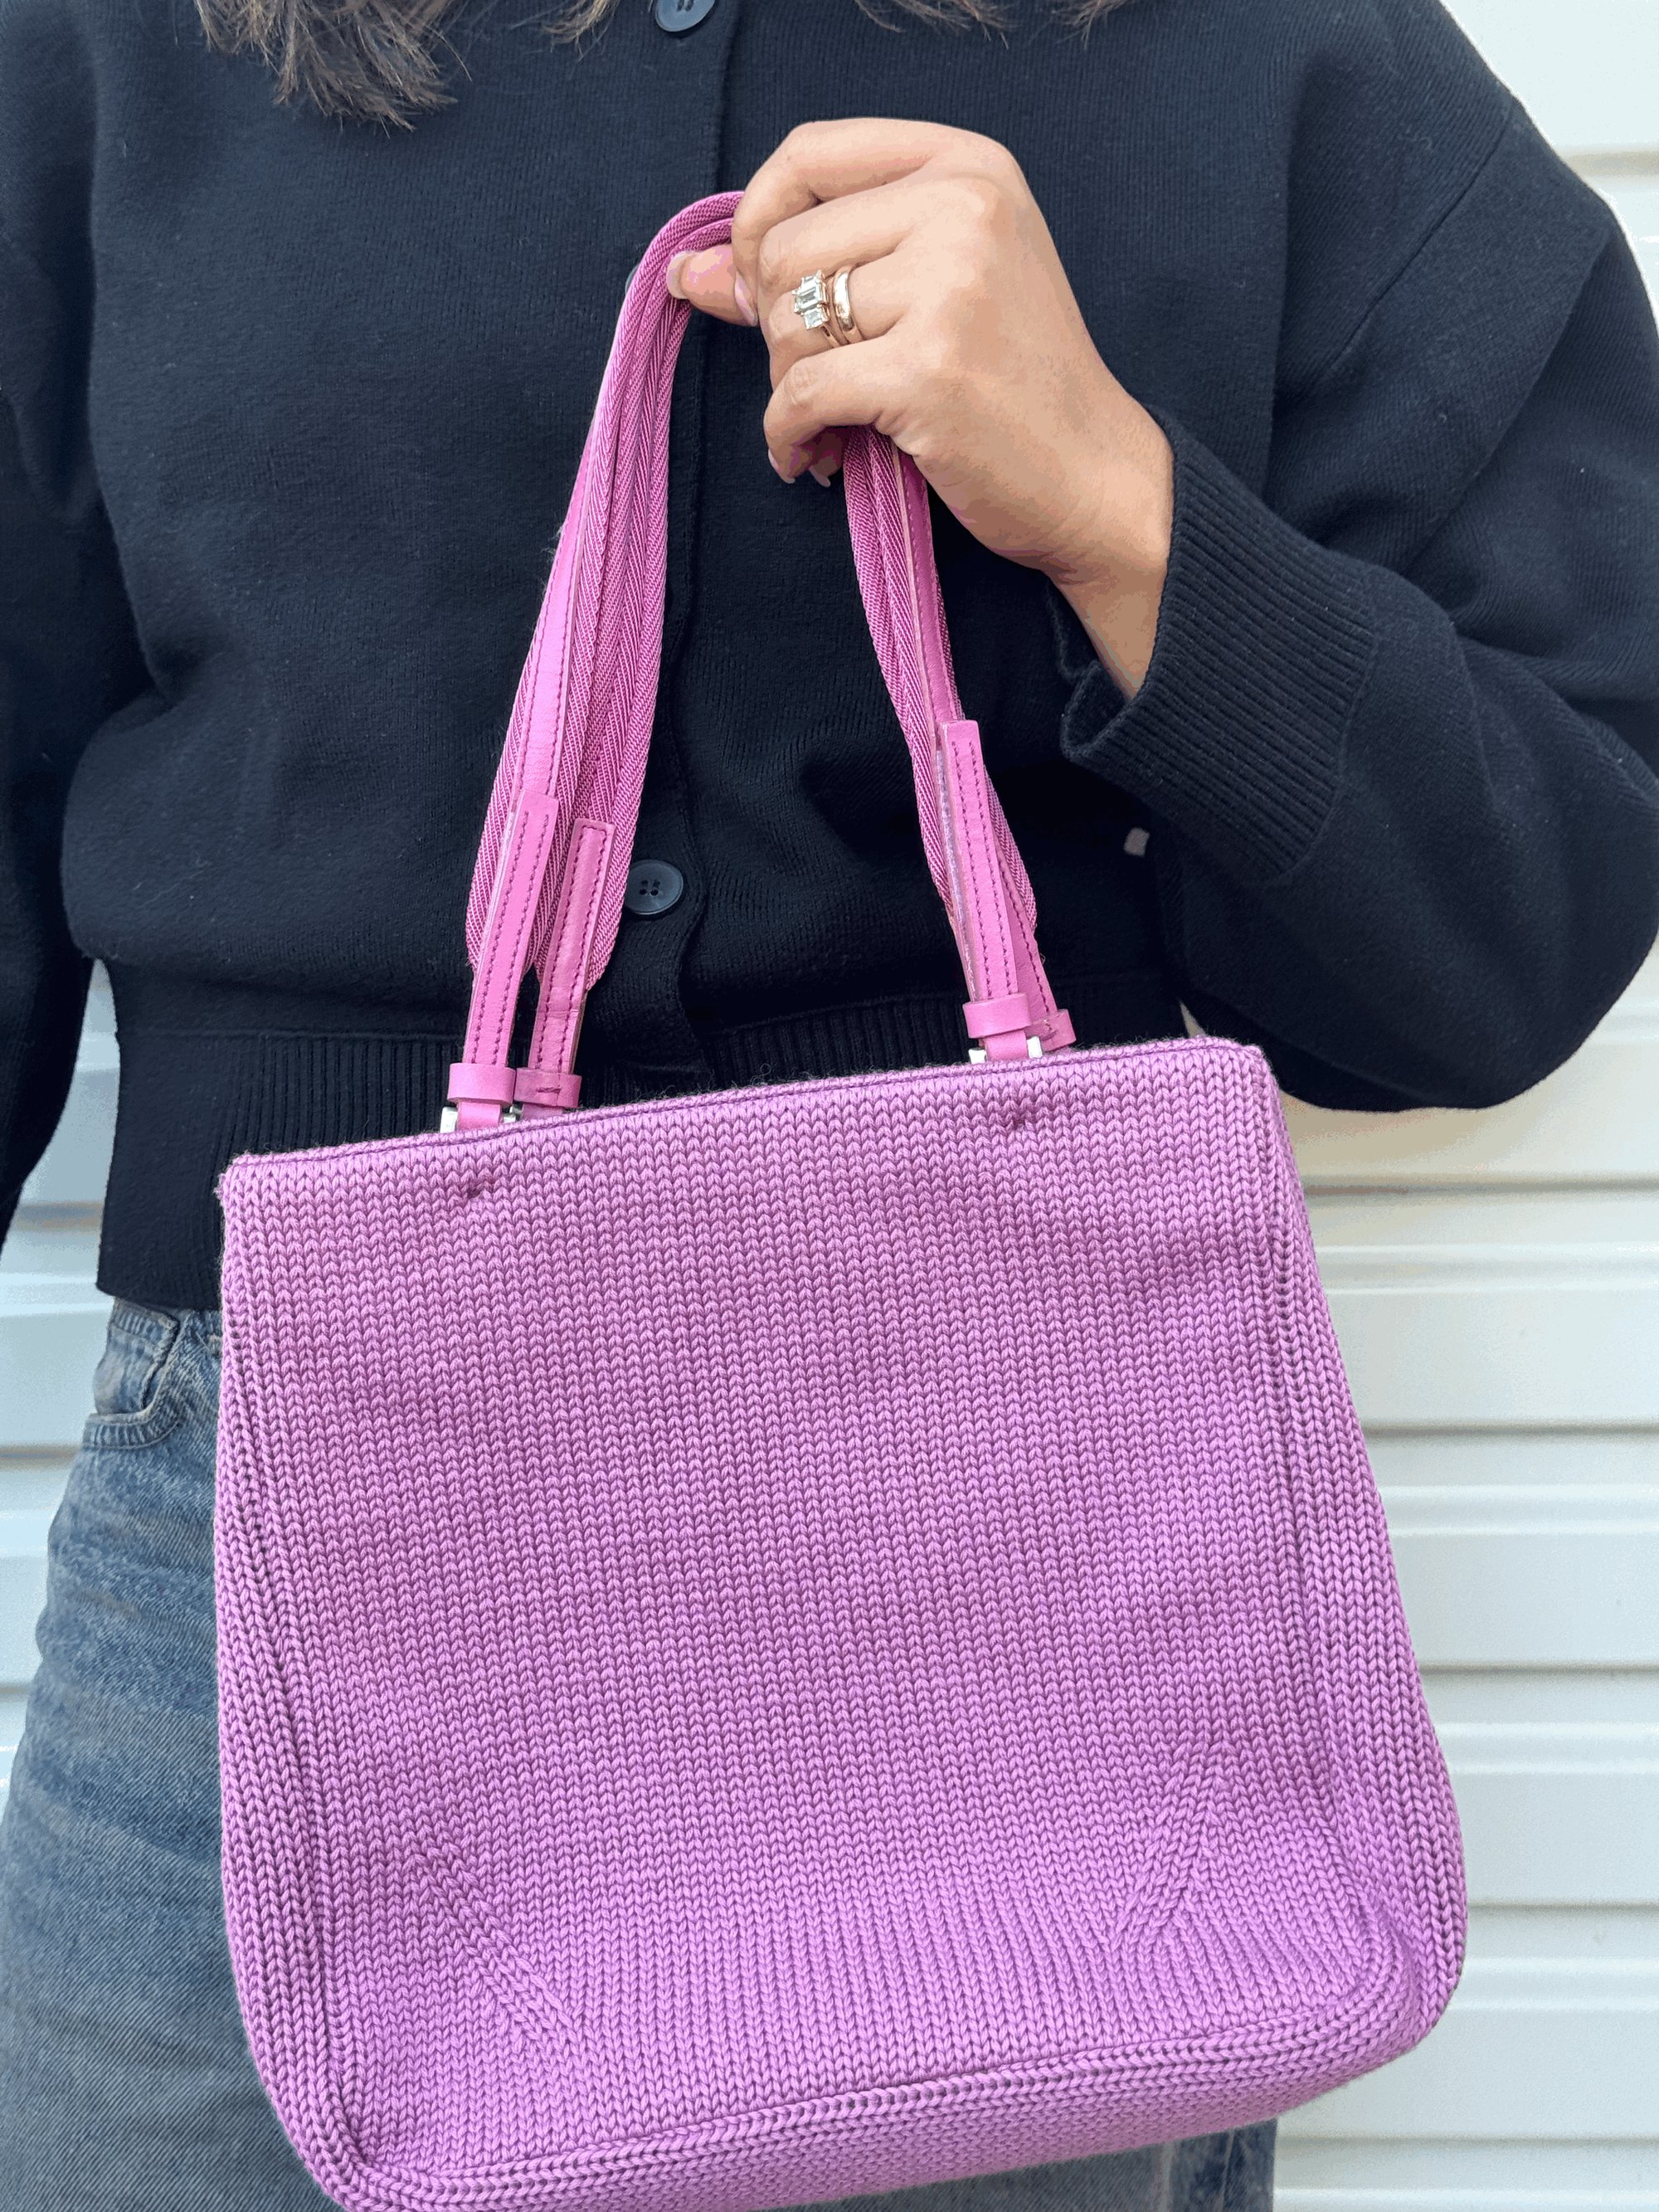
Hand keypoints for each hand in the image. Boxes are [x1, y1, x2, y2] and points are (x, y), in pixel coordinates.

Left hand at [666, 118, 1171, 694]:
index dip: (757, 220)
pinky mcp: (928, 372)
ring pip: (788, 324)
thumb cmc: (1016, 386)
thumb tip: (690, 273)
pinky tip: (815, 459)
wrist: (1097, 478)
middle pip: (786, 249)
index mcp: (967, 167)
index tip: (757, 284)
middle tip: (820, 378)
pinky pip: (799, 396)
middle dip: (778, 330)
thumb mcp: (937, 290)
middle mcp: (962, 209)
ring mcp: (948, 288)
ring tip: (836, 422)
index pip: (809, 154)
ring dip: (790, 387)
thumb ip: (819, 264)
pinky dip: (789, 438)